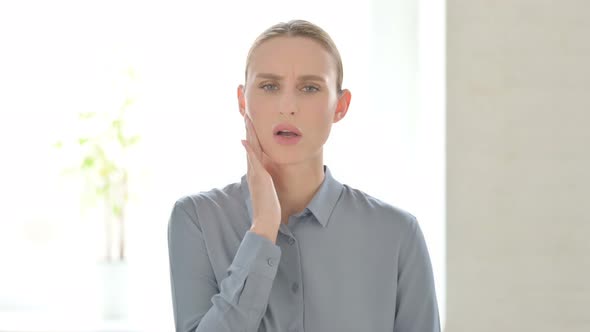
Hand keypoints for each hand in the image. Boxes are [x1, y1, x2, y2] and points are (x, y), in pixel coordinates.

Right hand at [241, 113, 280, 242]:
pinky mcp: (260, 178)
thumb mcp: (268, 189)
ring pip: (250, 149)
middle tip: (246, 114)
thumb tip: (266, 174)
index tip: (251, 123)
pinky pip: (253, 161)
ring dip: (248, 133)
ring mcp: (255, 174)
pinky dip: (249, 150)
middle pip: (250, 145)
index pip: (253, 150)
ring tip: (247, 119)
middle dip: (248, 129)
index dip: (252, 136)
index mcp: (256, 172)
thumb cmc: (269, 207)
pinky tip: (246, 140)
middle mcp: (253, 171)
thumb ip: (265, 180)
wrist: (265, 220)